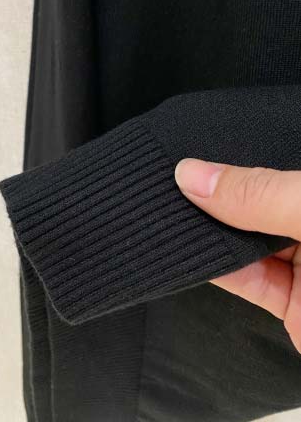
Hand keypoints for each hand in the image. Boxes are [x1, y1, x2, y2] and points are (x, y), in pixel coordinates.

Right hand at [174, 158, 300, 352]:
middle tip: (168, 178)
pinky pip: (249, 281)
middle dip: (215, 194)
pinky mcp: (295, 306)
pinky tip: (188, 252)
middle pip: (255, 202)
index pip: (271, 162)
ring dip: (209, 234)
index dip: (233, 154)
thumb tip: (191, 174)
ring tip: (167, 212)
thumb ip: (259, 194)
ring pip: (246, 243)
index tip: (188, 149)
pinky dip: (217, 269)